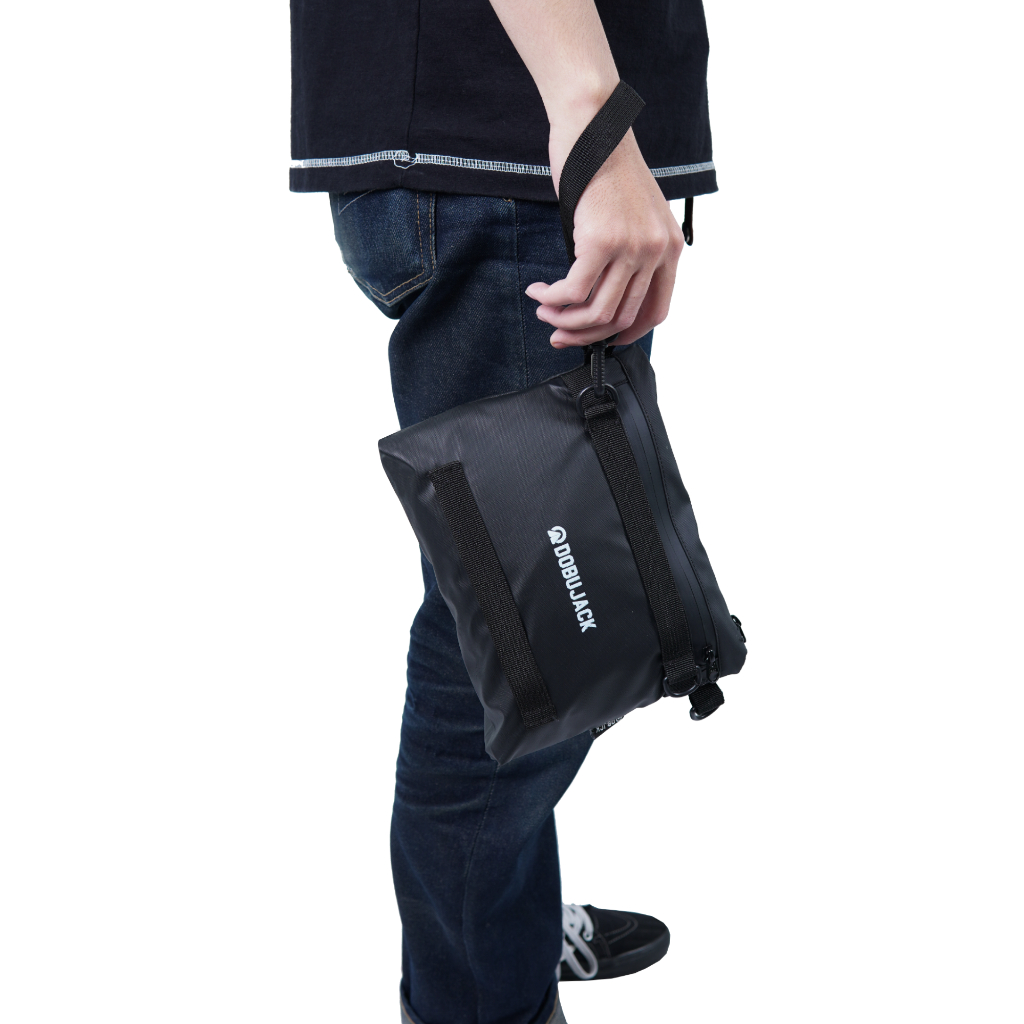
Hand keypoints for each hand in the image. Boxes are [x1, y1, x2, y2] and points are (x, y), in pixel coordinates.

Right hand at [525, 125, 684, 348]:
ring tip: (544, 311)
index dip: (627, 334)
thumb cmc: (606, 164)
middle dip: (585, 335)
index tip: (602, 341)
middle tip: (559, 334)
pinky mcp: (601, 241)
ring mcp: (631, 248)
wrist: (594, 125)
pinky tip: (538, 291)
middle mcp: (656, 251)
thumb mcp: (632, 215)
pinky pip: (573, 291)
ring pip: (597, 311)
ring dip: (564, 320)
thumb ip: (629, 254)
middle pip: (621, 318)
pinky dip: (551, 298)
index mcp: (669, 247)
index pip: (656, 311)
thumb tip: (600, 294)